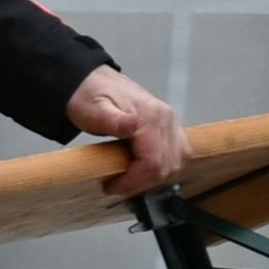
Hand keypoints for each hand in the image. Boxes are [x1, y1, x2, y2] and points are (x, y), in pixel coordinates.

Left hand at [65, 67, 189, 198]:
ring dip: (155, 177)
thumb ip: (114, 120)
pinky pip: (179, 154)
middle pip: (167, 165)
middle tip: (117, 185)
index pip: (153, 161)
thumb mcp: (94, 109)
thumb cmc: (90, 97)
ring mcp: (172, 123)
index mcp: (150, 116)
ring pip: (177, 163)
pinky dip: (165, 167)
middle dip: (142, 182)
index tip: (111, 186)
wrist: (94, 82)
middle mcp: (167, 119)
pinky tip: (145, 169)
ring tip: (130, 178)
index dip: (133, 181)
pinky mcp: (171, 127)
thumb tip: (132, 126)